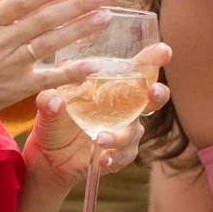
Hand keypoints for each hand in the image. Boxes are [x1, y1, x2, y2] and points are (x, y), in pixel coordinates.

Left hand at [21, 43, 170, 186]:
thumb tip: (54, 100)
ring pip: (134, 131)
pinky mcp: (118, 154)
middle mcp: (125, 108)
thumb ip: (49, 100)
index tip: (164, 50)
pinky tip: (103, 160)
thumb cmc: (55, 119)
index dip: (154, 59)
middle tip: (152, 92)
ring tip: (99, 139)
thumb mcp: (48, 106)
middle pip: (152, 99)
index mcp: (113, 87)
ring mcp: (124, 131)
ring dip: (119, 135)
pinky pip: (123, 156)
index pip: (138, 70)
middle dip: (157, 94)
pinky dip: (115, 158)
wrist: (49, 156)